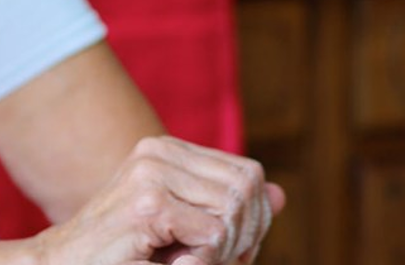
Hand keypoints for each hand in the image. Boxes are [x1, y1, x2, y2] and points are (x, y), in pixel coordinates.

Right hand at [34, 136, 285, 264]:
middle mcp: (156, 153)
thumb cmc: (123, 252)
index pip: (247, 173)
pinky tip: (175, 263)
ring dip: (227, 249)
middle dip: (247, 235)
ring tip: (192, 261)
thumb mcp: (183, 227)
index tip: (229, 249)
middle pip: (248, 188)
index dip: (253, 217)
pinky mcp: (149, 205)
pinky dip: (207, 259)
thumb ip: (229, 209)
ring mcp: (150, 175)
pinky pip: (215, 234)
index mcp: (163, 150)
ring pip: (235, 209)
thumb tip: (281, 194)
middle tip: (220, 261)